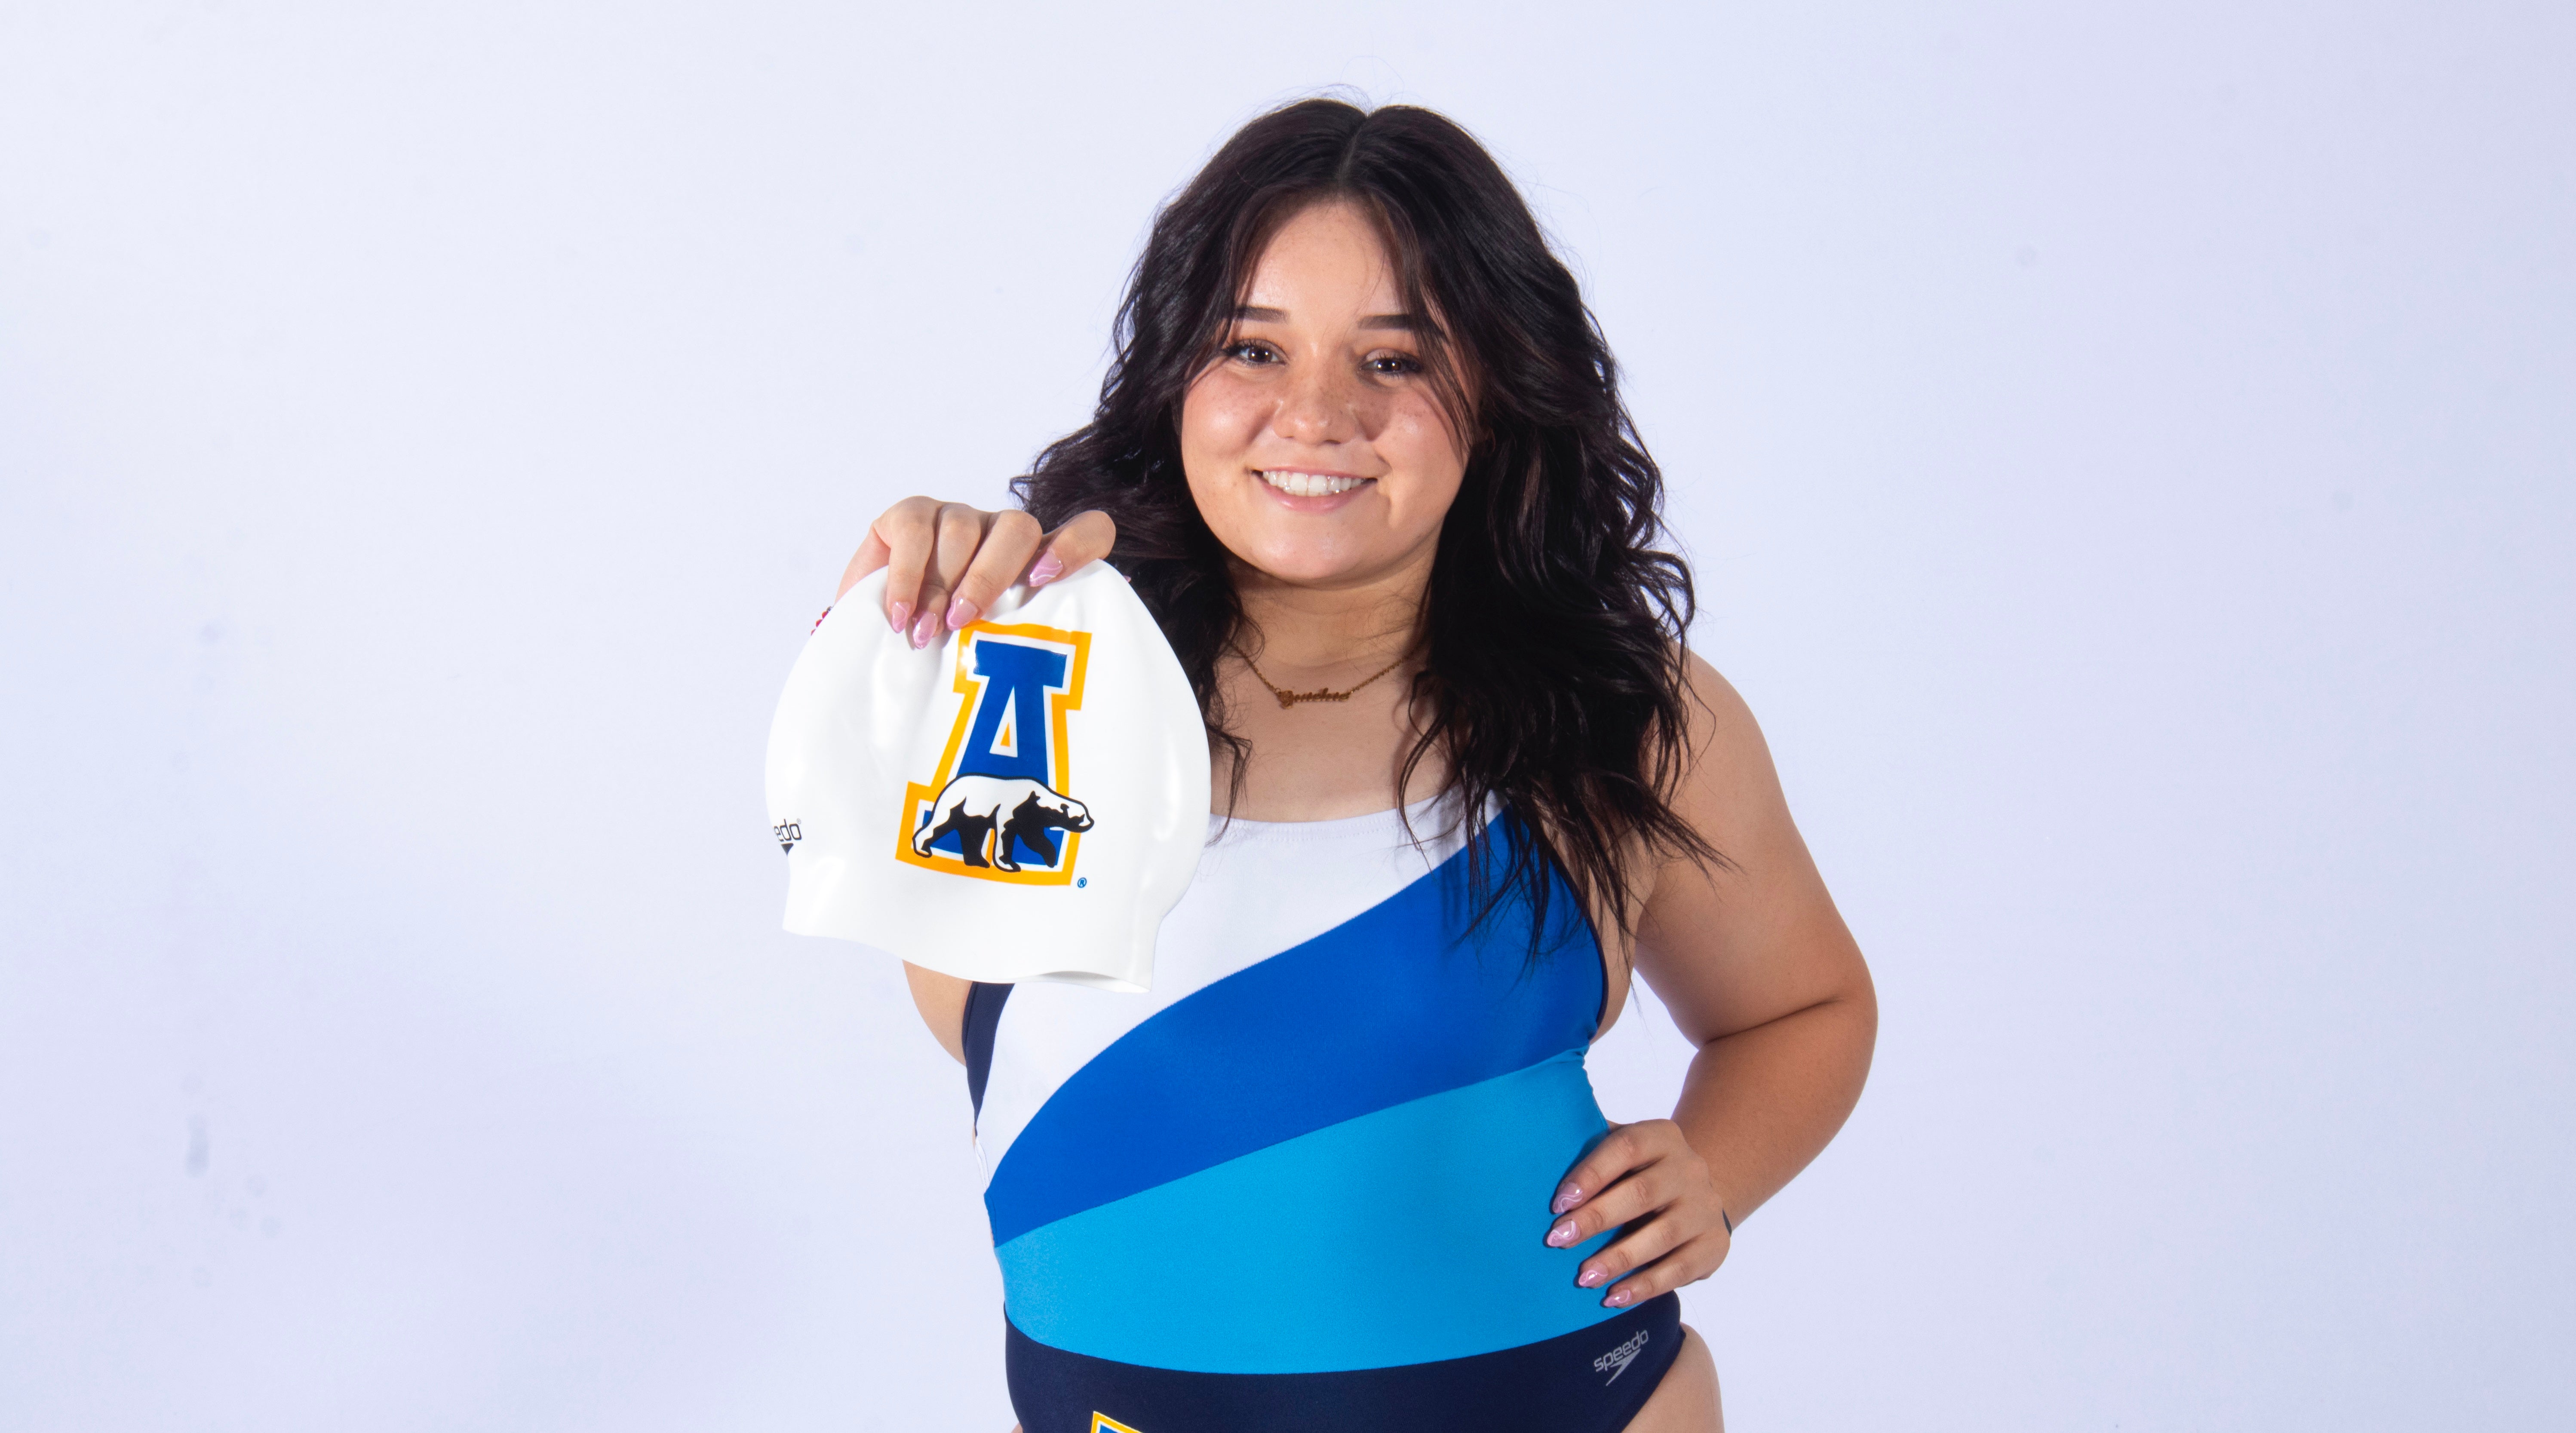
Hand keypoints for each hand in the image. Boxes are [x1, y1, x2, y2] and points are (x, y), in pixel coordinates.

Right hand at [837, 498, 1115, 649]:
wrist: (876, 646)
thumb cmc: (944, 659)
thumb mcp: (989, 660)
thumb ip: (1020, 658)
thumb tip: (1038, 704)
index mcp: (1038, 562)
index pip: (1088, 531)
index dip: (1077, 545)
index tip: (1047, 579)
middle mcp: (1002, 535)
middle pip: (1019, 528)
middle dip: (990, 576)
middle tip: (962, 622)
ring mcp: (958, 518)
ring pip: (964, 528)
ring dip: (941, 585)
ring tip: (925, 633)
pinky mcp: (911, 515)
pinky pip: (914, 529)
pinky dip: (907, 574)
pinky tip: (901, 613)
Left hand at [1543, 1118, 1732, 1308]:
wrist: (1697, 1195)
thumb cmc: (1639, 1172)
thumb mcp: (1622, 1152)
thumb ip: (1589, 1146)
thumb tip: (1536, 1150)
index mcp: (1661, 1136)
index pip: (1626, 1147)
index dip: (1591, 1173)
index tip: (1557, 1203)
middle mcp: (1689, 1169)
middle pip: (1641, 1193)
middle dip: (1596, 1218)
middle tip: (1556, 1240)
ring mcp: (1705, 1208)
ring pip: (1661, 1235)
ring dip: (1619, 1259)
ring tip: (1583, 1277)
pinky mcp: (1714, 1246)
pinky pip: (1679, 1269)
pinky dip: (1645, 1286)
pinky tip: (1613, 1297)